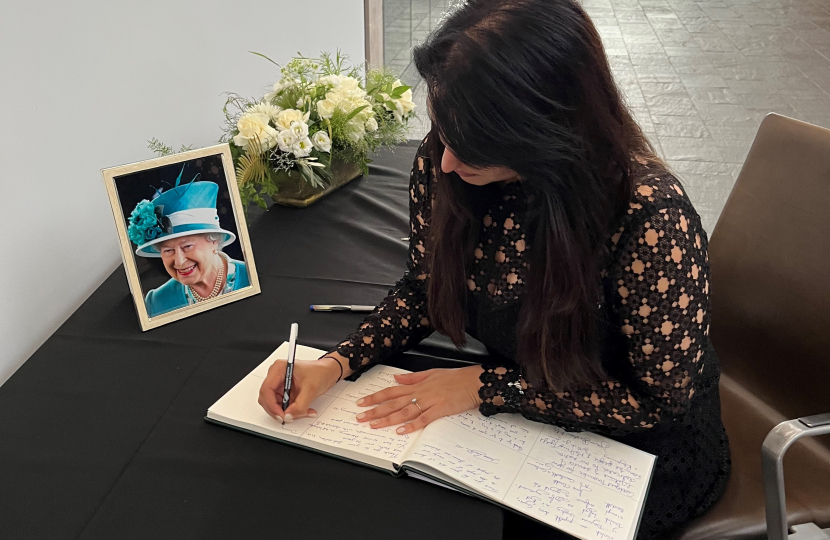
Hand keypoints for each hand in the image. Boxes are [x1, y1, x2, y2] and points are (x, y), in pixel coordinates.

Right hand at [258, 355, 343, 422]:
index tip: (281, 415)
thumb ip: (299, 405)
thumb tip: (288, 416)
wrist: (329, 372)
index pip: (266, 389)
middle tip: (291, 417)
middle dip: (279, 410)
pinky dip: (292, 411)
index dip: (271, 405)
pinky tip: (304, 410)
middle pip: (267, 399)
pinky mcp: (285, 392)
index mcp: (279, 369)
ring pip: (275, 405)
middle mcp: (276, 376)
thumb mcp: (311, 389)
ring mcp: (280, 385)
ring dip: (288, 412)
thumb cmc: (321, 372)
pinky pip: (283, 406)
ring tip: (303, 412)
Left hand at [355, 365, 483, 434]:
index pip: (391, 391)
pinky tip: (401, 431)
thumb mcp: (431, 372)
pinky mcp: (440, 409)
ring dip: (388, 419)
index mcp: (417, 385)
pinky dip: (412, 425)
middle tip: (360, 417)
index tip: (362, 402)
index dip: (375, 397)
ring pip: (404, 411)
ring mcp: (429, 401)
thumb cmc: (455, 378)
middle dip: (375, 410)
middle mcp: (420, 393)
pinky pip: (423, 419)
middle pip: (393, 402)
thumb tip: (396, 377)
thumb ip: (412, 377)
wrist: (473, 382)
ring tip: (374, 425)